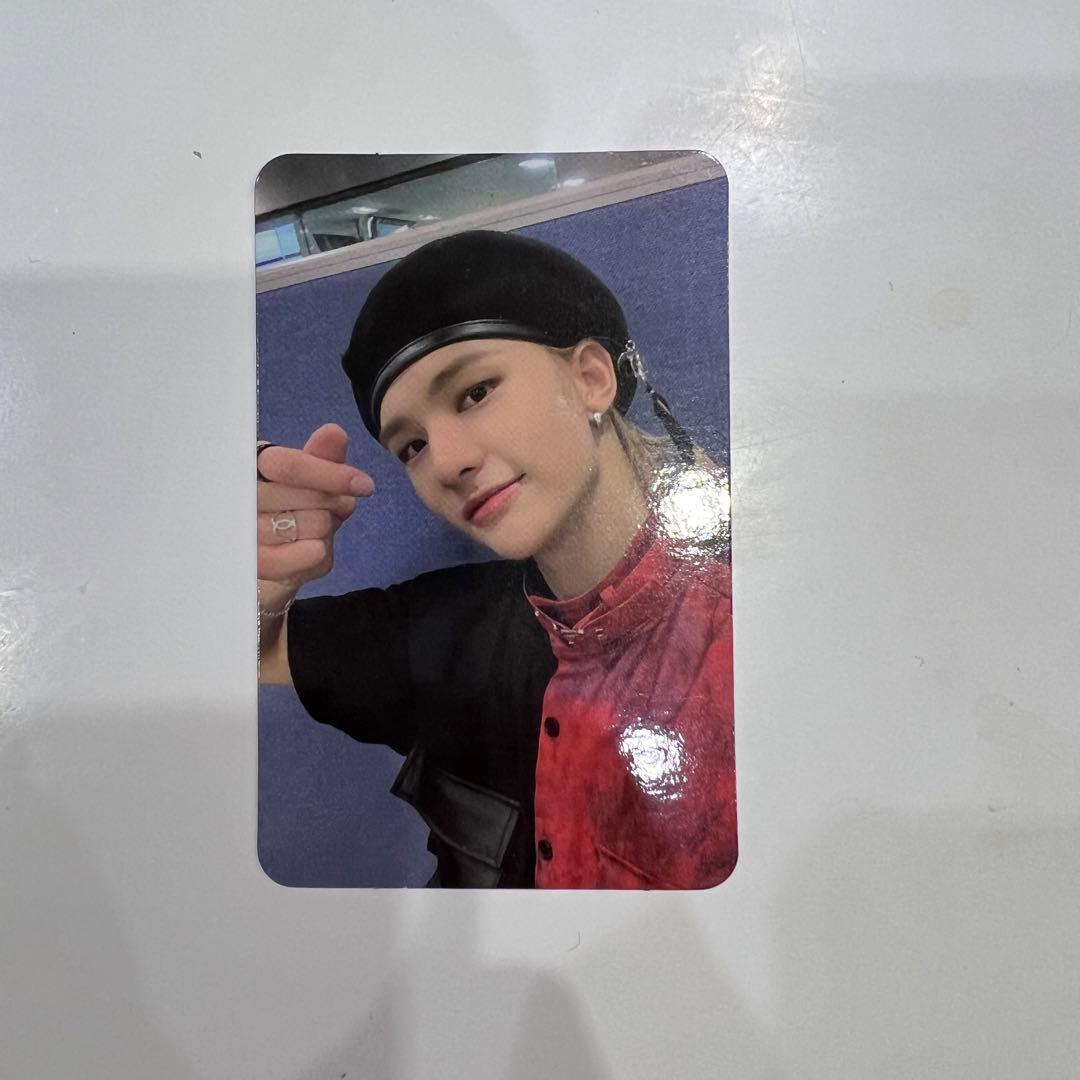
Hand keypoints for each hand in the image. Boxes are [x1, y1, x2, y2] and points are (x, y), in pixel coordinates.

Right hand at [257, 424, 373, 596]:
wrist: (273, 554)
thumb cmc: (293, 508)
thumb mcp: (311, 480)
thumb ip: (323, 457)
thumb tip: (333, 433)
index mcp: (253, 464)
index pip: (288, 466)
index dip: (331, 474)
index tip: (364, 485)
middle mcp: (240, 495)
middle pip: (309, 498)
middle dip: (333, 504)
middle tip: (329, 510)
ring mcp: (244, 531)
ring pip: (313, 526)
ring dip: (326, 529)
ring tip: (314, 528)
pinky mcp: (254, 563)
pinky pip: (303, 556)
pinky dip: (317, 553)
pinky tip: (315, 548)